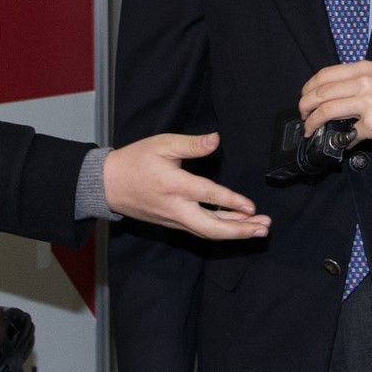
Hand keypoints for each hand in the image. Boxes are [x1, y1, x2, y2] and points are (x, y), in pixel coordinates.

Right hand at [103, 132, 270, 238]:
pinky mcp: (173, 223)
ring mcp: (174, 219)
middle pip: (211, 228)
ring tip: (258, 229)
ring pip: (207, 232)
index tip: (251, 207)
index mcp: (174, 185)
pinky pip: (200, 230)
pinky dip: (220, 229)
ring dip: (235, 232)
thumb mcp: (162, 144)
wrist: (108, 185)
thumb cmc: (135, 161)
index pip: (207, 196)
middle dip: (240, 231)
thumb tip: (216, 139)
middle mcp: (175, 207)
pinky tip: (237, 224)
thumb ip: (192, 144)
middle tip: (263, 228)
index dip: (231, 202)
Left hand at [300, 61, 371, 146]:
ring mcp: (367, 103)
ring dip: (312, 123)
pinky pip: (348, 134)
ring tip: (311, 130)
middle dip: (304, 106)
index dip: (309, 88)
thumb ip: (362, 84)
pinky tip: (342, 144)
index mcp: (365, 69)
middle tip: (303, 116)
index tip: (305, 98)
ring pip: (325, 111)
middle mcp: (363, 82)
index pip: (324, 75)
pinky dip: (341, 140)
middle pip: (319, 92)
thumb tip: (342, 99)